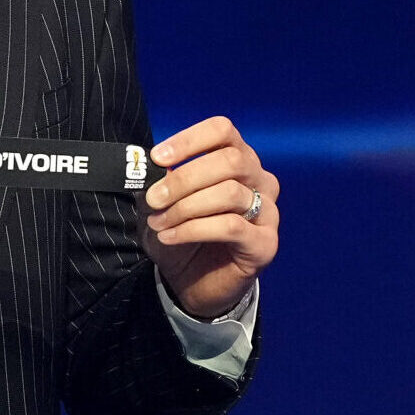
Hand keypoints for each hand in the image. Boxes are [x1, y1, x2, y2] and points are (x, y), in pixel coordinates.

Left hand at [140, 116, 279, 319]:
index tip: (157, 157)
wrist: (194, 283)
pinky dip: (193, 229)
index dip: (189, 140)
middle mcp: (260, 180)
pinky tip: (169, 237)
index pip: (223, 131)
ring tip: (159, 222)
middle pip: (229, 161)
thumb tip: (146, 166)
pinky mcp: (265, 242)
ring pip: (229, 193)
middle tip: (154, 198)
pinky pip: (230, 226)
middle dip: (184, 179)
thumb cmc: (182, 235)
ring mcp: (268, 211)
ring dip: (186, 207)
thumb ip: (159, 182)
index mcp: (238, 159)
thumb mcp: (163, 204)